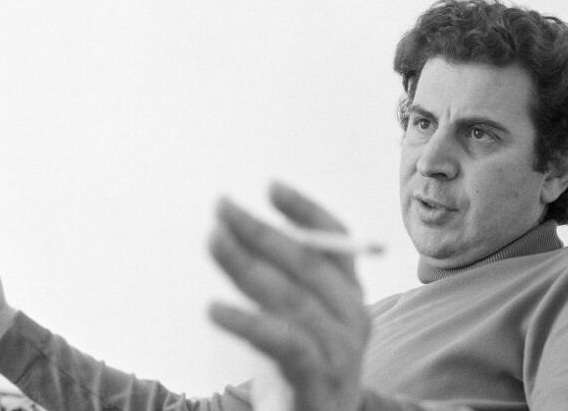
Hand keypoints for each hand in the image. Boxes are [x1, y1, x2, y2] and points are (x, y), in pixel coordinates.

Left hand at [207, 183, 370, 410]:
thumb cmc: (303, 364)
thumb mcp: (297, 315)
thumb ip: (280, 278)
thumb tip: (236, 229)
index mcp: (350, 295)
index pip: (337, 242)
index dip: (306, 211)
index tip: (271, 186)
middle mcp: (354, 316)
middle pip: (307, 263)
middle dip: (261, 231)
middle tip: (222, 208)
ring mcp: (340, 350)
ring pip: (290, 298)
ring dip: (247, 265)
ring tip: (213, 240)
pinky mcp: (317, 381)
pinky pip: (283, 344)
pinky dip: (249, 324)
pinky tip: (214, 310)